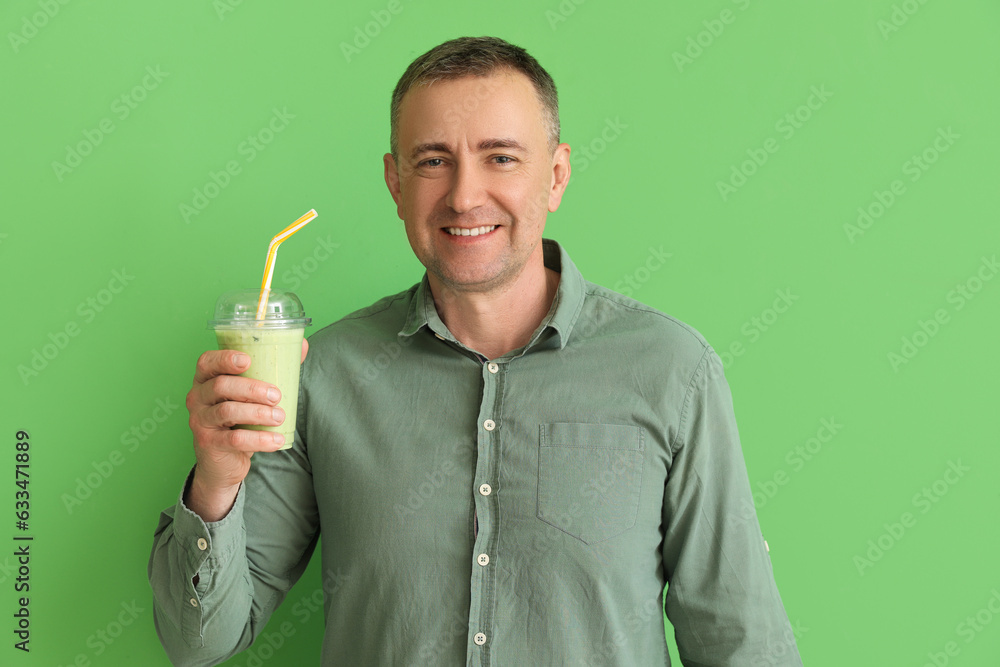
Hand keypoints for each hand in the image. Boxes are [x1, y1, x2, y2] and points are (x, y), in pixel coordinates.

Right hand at [184, 339, 307, 520]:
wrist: (223, 460)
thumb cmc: (240, 418)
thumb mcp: (252, 393)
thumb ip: (273, 369)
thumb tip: (303, 345)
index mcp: (206, 379)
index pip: (206, 362)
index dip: (224, 358)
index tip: (248, 360)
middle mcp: (197, 397)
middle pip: (220, 385)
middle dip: (252, 388)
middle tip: (277, 395)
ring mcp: (200, 421)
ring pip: (227, 412)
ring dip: (258, 413)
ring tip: (280, 416)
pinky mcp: (208, 443)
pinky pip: (234, 440)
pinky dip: (259, 440)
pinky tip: (277, 440)